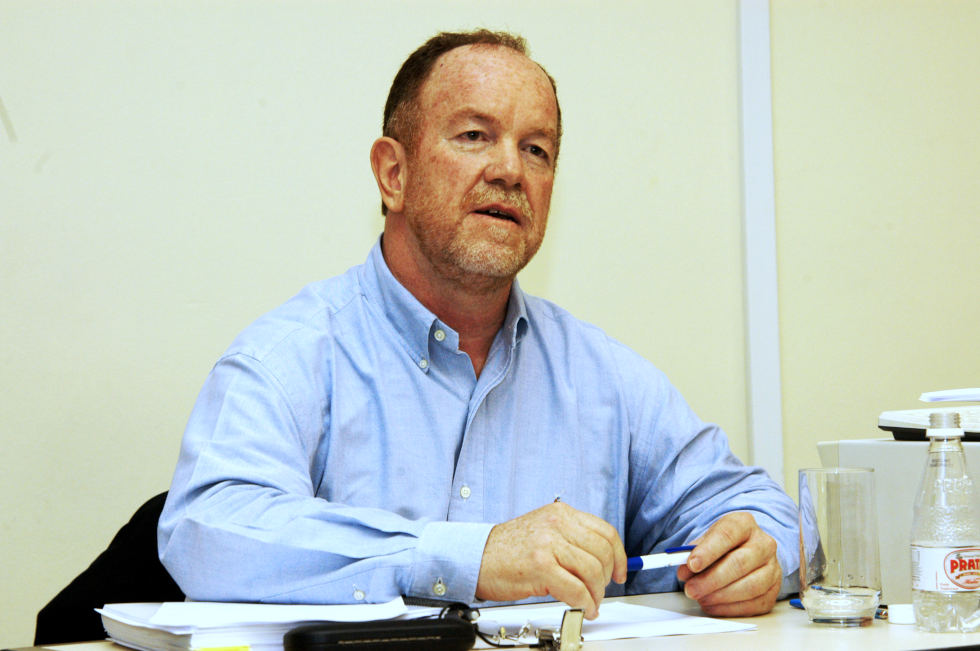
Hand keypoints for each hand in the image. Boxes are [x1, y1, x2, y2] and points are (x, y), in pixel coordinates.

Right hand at [475, 502, 626, 618]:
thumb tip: (601, 561)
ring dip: (596, 594)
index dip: (619, 555)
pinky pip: (576, 589)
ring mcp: (548, 543)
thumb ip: (571, 539)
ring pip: (592, 571)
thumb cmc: (507, 549)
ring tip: (590, 603)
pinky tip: (581, 608)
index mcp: (560, 513)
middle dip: (607, 578)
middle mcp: (557, 524)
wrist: (476, 556)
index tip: (620, 571)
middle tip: (601, 592)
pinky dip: (584, 603)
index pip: (605, 531)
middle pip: (602, 552)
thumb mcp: (544, 532)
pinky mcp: (540, 565)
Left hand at [675, 512, 781, 615]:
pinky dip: (730, 608)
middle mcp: (764, 544)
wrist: (745, 550)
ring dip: (720, 596)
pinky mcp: (774, 590)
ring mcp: (772, 568)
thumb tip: (685, 570)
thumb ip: (694, 552)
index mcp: (744, 524)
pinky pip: (754, 604)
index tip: (691, 564)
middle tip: (691, 589)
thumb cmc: (722, 545)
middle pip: (739, 563)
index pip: (727, 535)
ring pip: (750, 587)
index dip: (708, 551)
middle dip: (711, 580)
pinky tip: (713, 605)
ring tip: (700, 598)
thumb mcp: (706, 539)